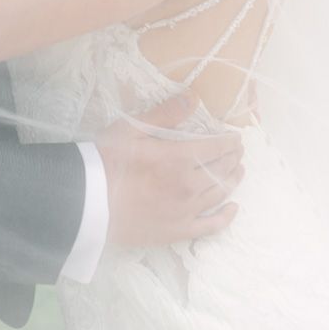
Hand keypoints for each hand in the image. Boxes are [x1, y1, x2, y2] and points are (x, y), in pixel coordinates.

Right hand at [96, 94, 243, 246]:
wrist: (89, 201)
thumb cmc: (108, 160)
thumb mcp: (131, 128)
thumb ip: (164, 114)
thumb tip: (193, 98)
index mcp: (178, 158)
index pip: (214, 148)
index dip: (229, 141)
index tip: (236, 137)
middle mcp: (188, 186)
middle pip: (220, 170)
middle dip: (233, 158)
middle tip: (238, 151)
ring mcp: (185, 211)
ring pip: (219, 194)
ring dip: (233, 180)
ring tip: (239, 171)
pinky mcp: (177, 231)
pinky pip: (210, 226)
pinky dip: (226, 217)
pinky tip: (233, 209)